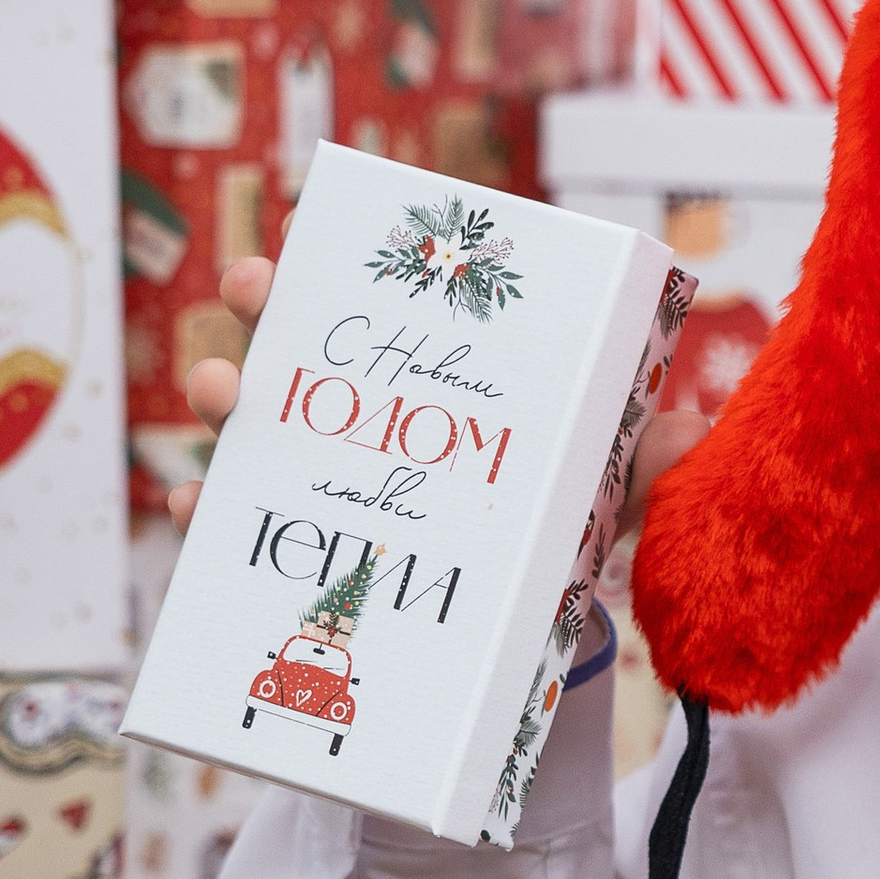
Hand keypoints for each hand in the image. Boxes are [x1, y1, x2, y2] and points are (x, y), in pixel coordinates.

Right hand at [169, 249, 709, 538]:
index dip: (322, 269)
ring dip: (219, 396)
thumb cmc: (570, 524)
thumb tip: (686, 436)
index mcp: (432, 375)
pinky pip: (231, 532)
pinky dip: (202, 520)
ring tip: (224, 398)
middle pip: (290, 344)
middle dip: (259, 310)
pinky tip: (194, 514)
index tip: (296, 252)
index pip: (370, 303)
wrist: (544, 626)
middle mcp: (362, 412)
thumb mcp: (613, 487)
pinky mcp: (295, 549)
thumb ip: (649, 462)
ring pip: (245, 425)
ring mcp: (319, 478)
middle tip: (256, 296)